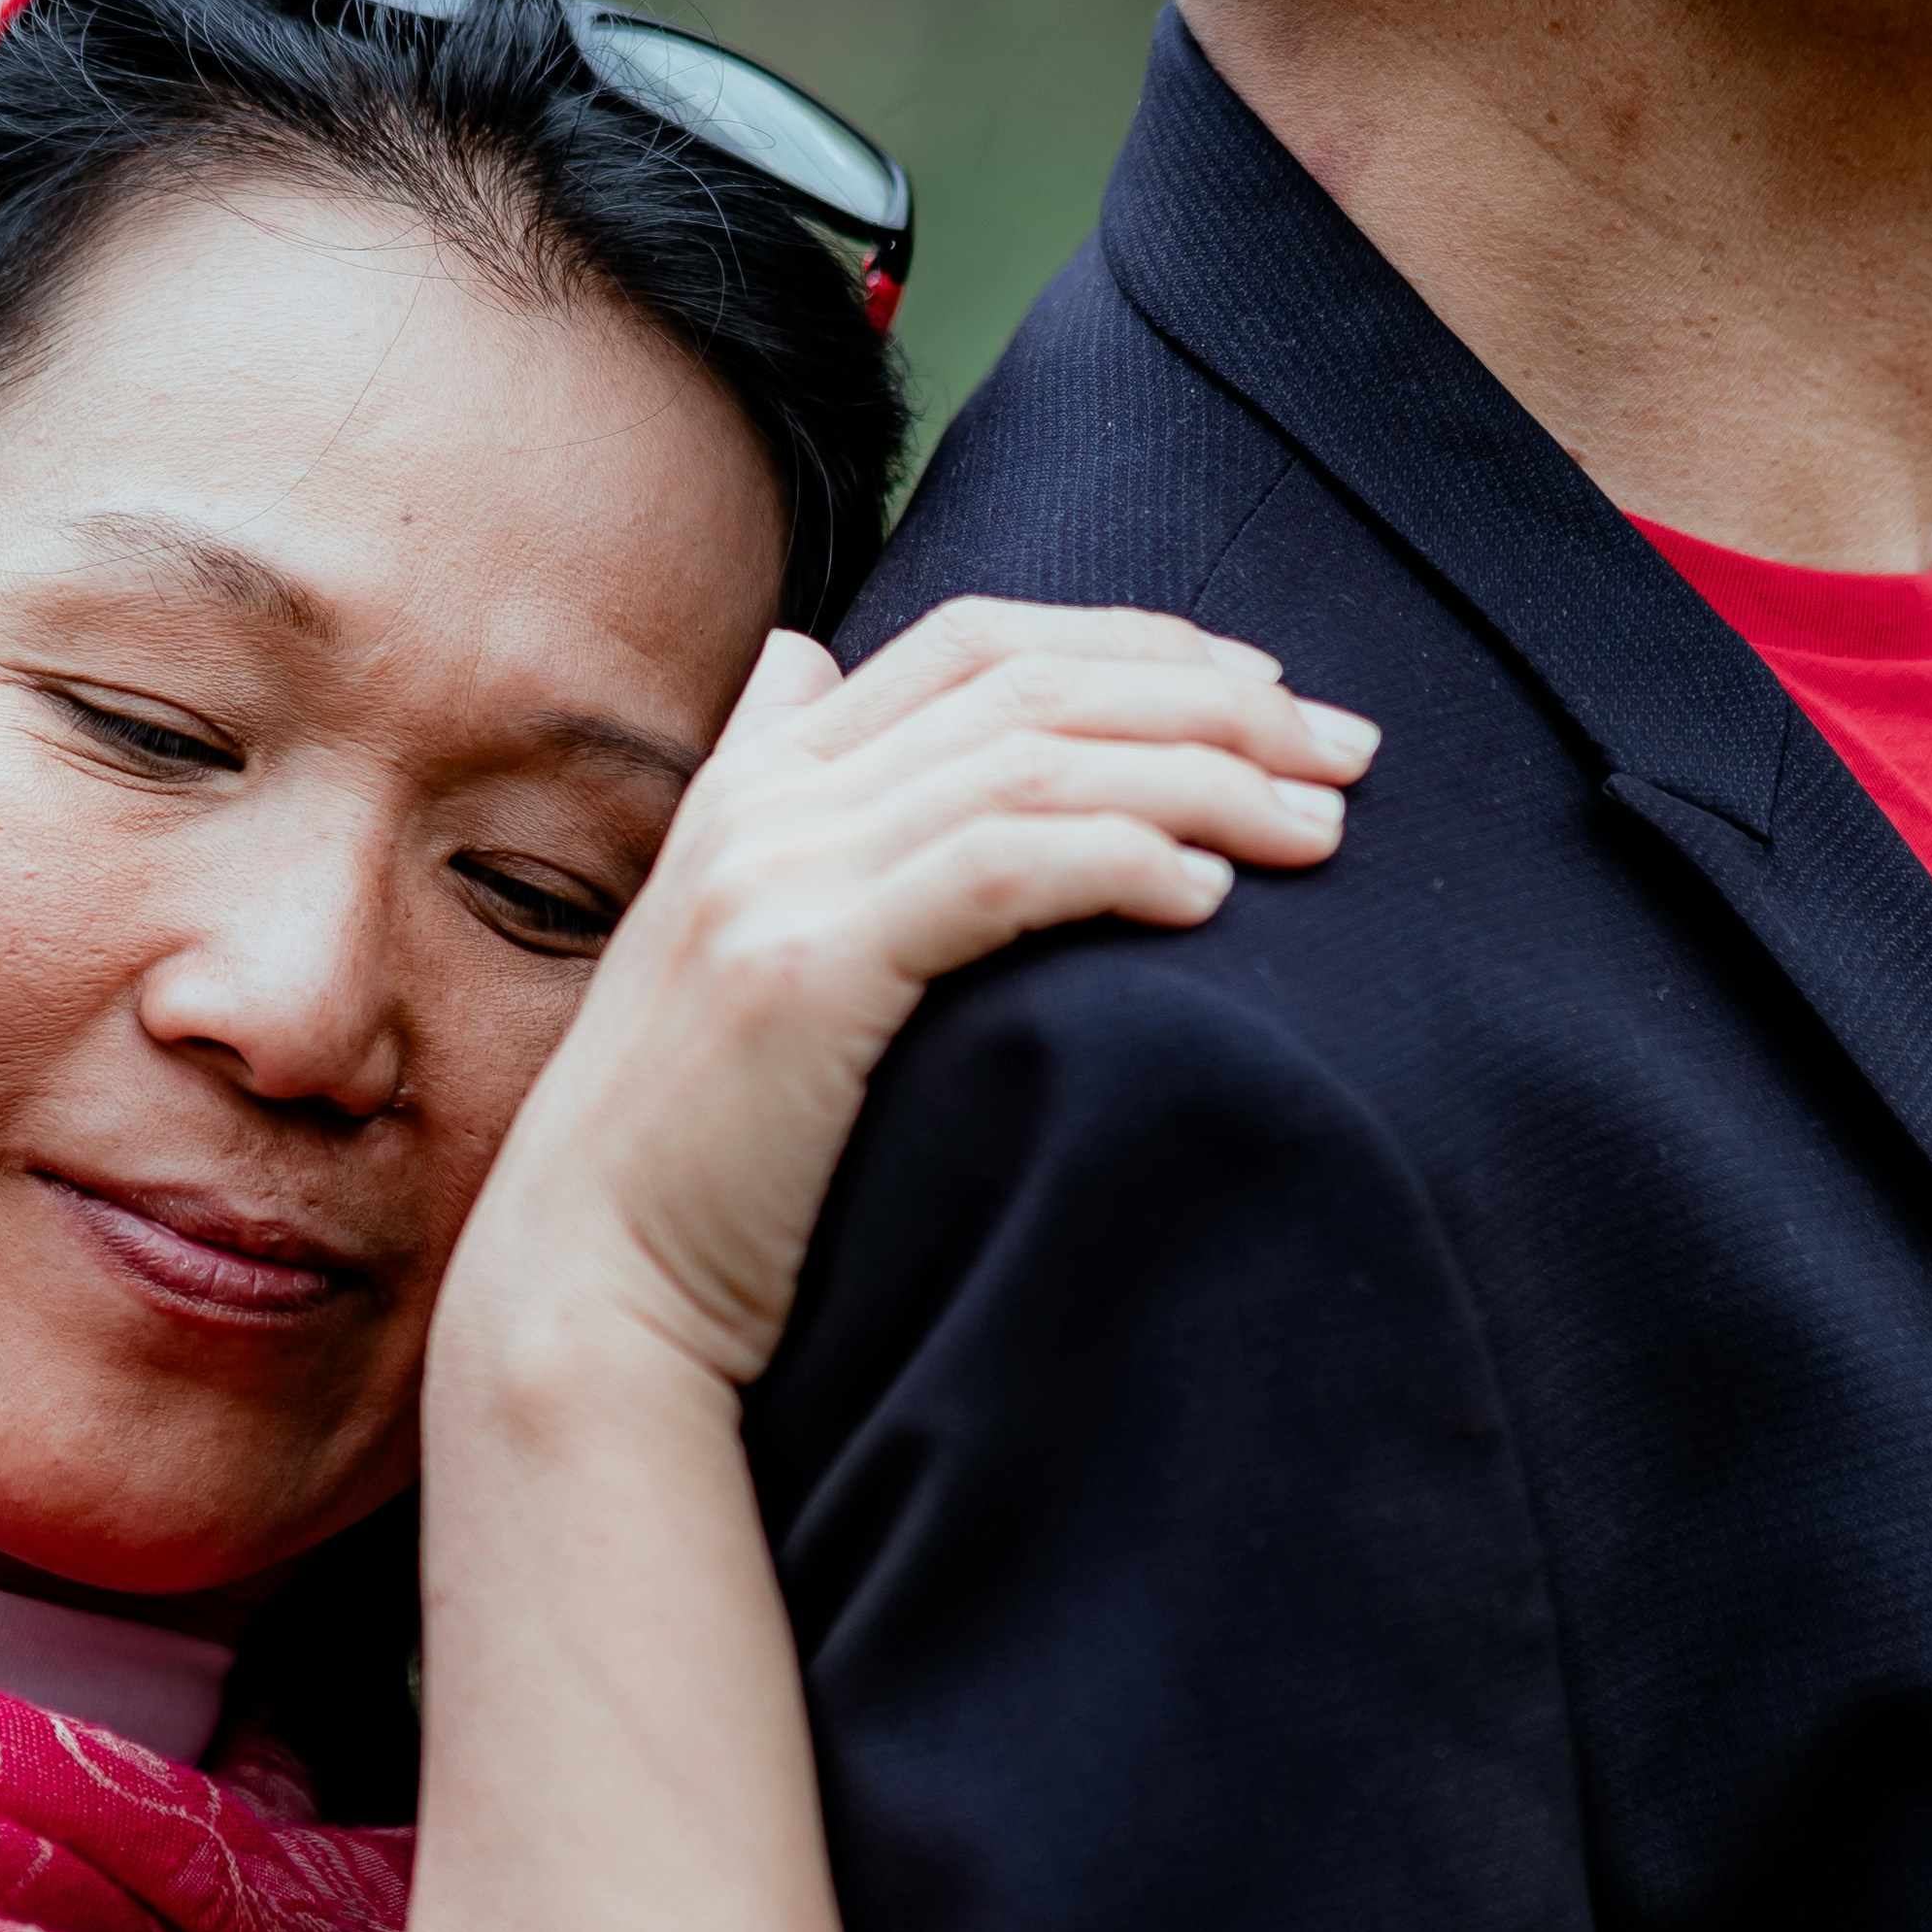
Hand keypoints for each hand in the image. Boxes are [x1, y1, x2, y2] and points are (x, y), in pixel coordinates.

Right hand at [443, 599, 1377, 1400]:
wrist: (585, 1291)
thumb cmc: (695, 1148)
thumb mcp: (725, 936)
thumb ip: (773, 794)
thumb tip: (803, 658)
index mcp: (762, 779)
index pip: (977, 641)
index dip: (1137, 642)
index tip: (1268, 687)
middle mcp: (768, 803)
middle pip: (1026, 681)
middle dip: (1210, 698)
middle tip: (1346, 749)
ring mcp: (778, 877)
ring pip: (1032, 763)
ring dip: (1202, 779)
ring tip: (1318, 827)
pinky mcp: (806, 971)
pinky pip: (997, 869)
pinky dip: (1119, 858)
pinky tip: (1209, 892)